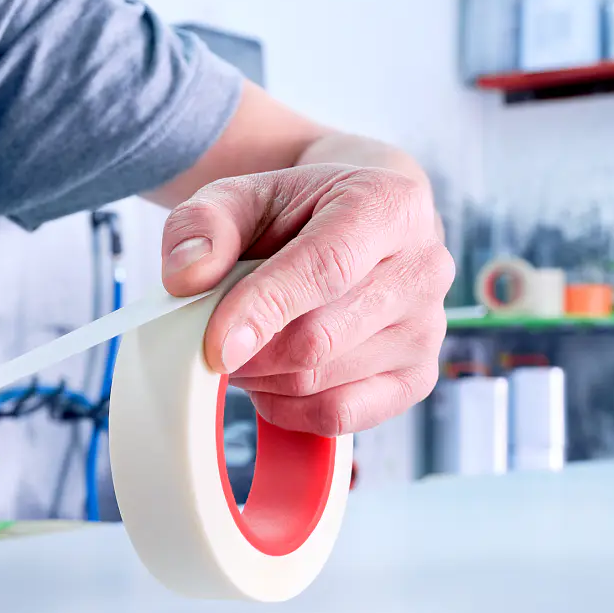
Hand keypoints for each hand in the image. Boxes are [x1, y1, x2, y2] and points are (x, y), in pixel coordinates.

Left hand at [160, 163, 452, 435]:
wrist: (359, 224)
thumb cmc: (299, 211)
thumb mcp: (243, 196)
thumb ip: (204, 225)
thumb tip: (186, 278)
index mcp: (389, 205)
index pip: (326, 268)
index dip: (265, 310)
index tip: (216, 347)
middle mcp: (423, 268)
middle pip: (320, 339)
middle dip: (251, 352)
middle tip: (213, 344)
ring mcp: (427, 329)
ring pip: (322, 383)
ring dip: (262, 379)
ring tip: (245, 350)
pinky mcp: (417, 379)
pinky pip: (339, 417)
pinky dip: (289, 409)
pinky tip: (272, 382)